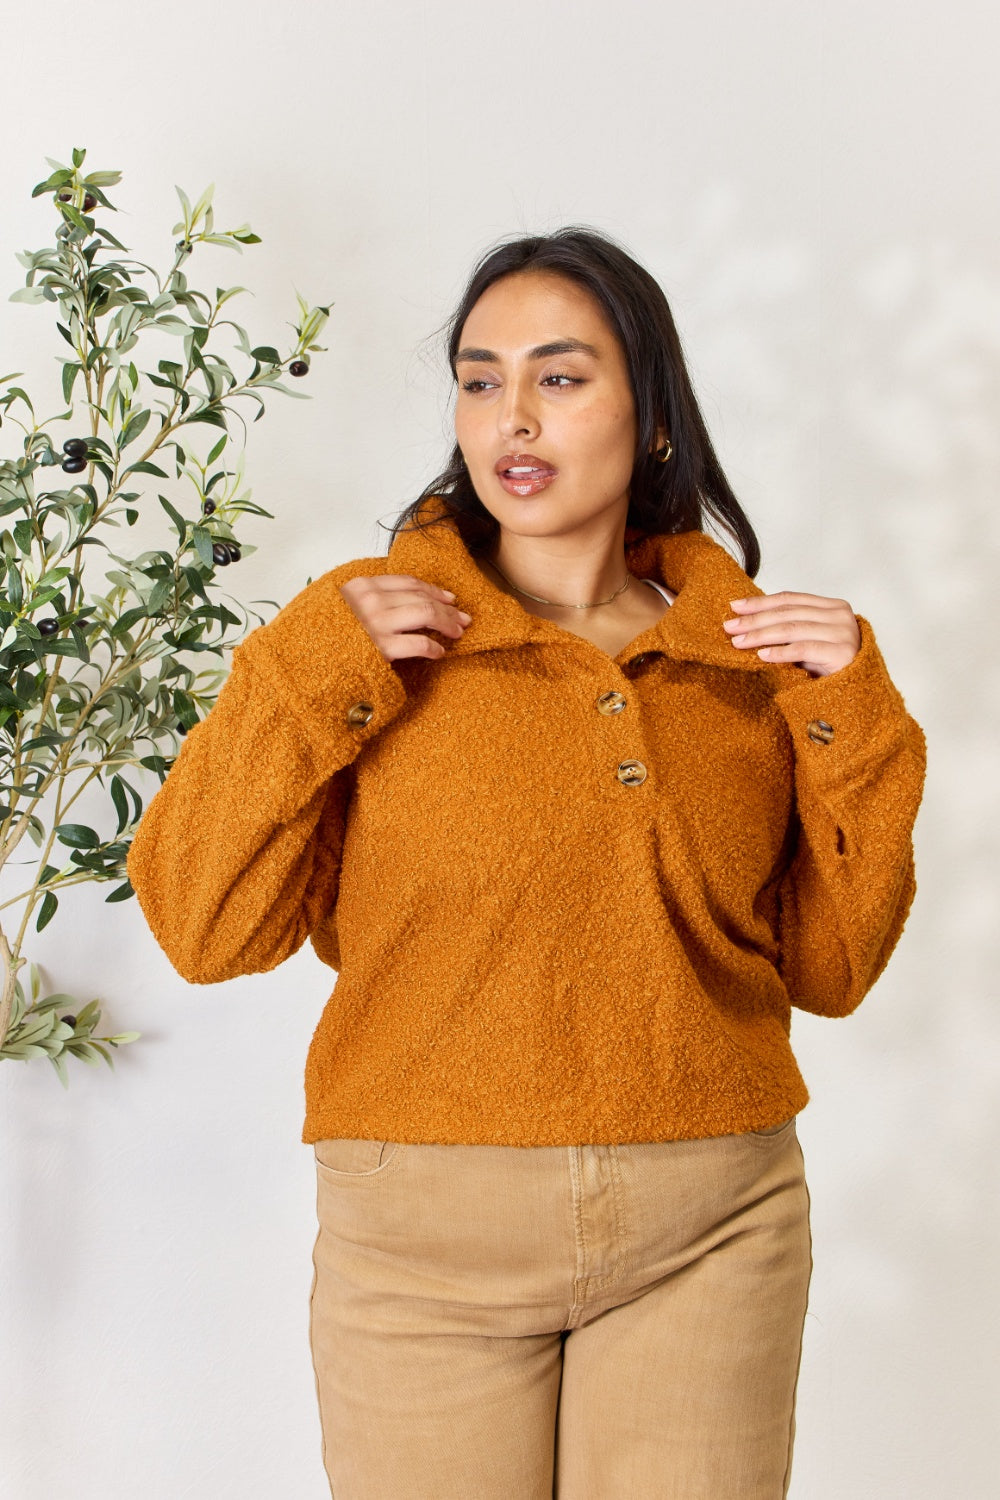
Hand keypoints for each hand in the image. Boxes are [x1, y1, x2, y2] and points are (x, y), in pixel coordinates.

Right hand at [338, 574, 471, 661]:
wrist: (307, 655)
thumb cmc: (328, 633)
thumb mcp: (345, 604)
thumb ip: (370, 597)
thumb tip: (406, 600)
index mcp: (362, 585)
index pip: (409, 582)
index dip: (433, 590)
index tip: (449, 598)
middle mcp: (371, 600)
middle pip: (422, 597)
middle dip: (447, 608)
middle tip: (462, 618)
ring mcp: (377, 623)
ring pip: (427, 614)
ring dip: (447, 623)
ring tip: (457, 632)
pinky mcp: (382, 647)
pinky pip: (420, 643)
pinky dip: (434, 648)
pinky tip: (440, 652)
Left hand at [722, 592, 860, 677]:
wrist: (857, 693)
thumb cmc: (829, 666)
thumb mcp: (809, 640)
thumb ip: (789, 626)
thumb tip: (747, 620)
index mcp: (832, 606)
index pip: (790, 599)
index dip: (761, 601)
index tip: (735, 606)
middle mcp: (840, 615)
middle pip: (788, 613)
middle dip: (755, 619)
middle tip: (730, 626)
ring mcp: (843, 632)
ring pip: (792, 629)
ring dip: (761, 635)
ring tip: (739, 642)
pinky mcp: (842, 652)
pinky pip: (803, 649)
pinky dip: (780, 652)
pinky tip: (762, 655)